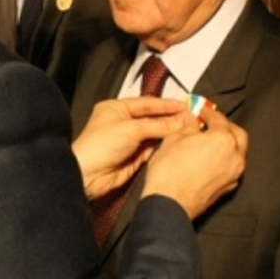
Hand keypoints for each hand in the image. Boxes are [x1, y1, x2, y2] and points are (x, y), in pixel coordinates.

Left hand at [73, 97, 190, 198]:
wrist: (88, 175)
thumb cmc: (100, 145)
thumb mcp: (132, 129)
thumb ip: (159, 125)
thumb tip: (181, 120)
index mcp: (116, 108)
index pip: (147, 103)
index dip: (167, 104)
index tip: (186, 105)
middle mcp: (122, 122)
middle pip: (152, 118)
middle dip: (171, 118)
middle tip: (191, 116)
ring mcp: (128, 140)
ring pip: (154, 133)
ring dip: (169, 131)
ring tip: (189, 128)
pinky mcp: (133, 156)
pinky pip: (152, 148)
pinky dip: (163, 145)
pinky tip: (177, 141)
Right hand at [142, 106, 247, 218]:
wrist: (169, 204)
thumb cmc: (170, 172)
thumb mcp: (174, 139)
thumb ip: (187, 127)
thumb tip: (191, 120)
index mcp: (223, 139)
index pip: (219, 119)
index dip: (208, 112)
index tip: (201, 111)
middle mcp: (235, 156)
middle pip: (237, 134)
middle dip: (225, 127)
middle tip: (211, 125)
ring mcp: (234, 174)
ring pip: (237, 152)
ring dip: (226, 145)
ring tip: (209, 143)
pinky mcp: (228, 188)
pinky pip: (231, 168)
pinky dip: (224, 160)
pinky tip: (209, 160)